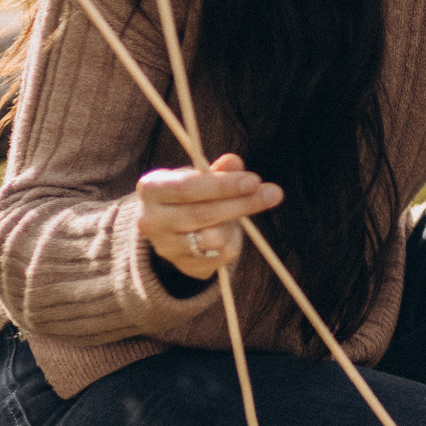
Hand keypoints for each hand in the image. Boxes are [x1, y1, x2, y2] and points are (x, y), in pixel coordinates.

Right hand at [138, 153, 282, 279]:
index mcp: (151, 189)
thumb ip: (217, 170)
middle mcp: (151, 220)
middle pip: (202, 214)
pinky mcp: (184, 265)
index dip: (222, 185)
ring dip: (235, 223)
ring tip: (239, 212)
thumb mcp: (199, 177)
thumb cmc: (189, 194)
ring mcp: (166, 246)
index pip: (187, 188)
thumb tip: (234, 161)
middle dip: (242, 203)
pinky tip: (230, 231)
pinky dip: (234, 240)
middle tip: (274, 193)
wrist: (171, 231)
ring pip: (214, 237)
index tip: (254, 180)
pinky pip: (221, 254)